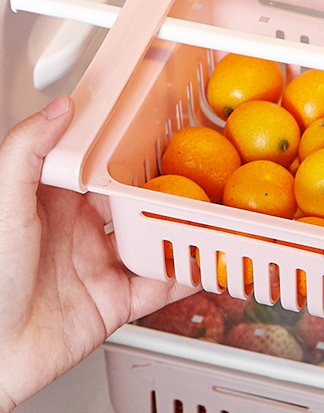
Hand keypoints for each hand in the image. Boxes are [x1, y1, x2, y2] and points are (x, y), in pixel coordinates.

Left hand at [0, 96, 195, 412]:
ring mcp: (99, 268)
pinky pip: (160, 287)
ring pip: (153, 242)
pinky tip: (207, 264)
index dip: (129, 153)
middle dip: (167, 191)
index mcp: (52, 204)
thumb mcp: (3, 206)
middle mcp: (79, 232)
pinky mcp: (115, 303)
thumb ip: (27, 153)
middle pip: (135, 204)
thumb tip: (60, 109)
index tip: (160, 135)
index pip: (100, 169)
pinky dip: (187, 277)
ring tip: (213, 215)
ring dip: (182, 231)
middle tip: (200, 174)